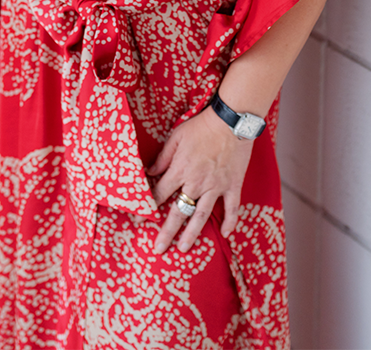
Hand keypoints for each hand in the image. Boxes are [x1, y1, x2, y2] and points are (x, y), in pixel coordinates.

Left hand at [148, 106, 253, 253]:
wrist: (231, 122)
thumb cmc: (202, 126)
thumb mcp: (176, 137)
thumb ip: (163, 157)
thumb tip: (150, 172)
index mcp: (180, 170)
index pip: (160, 194)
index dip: (148, 206)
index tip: (138, 218)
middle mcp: (196, 183)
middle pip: (178, 212)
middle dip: (167, 231)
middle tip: (159, 249)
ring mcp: (215, 186)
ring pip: (201, 215)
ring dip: (192, 234)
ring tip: (183, 248)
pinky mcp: (232, 185)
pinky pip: (232, 208)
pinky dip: (230, 221)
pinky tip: (225, 234)